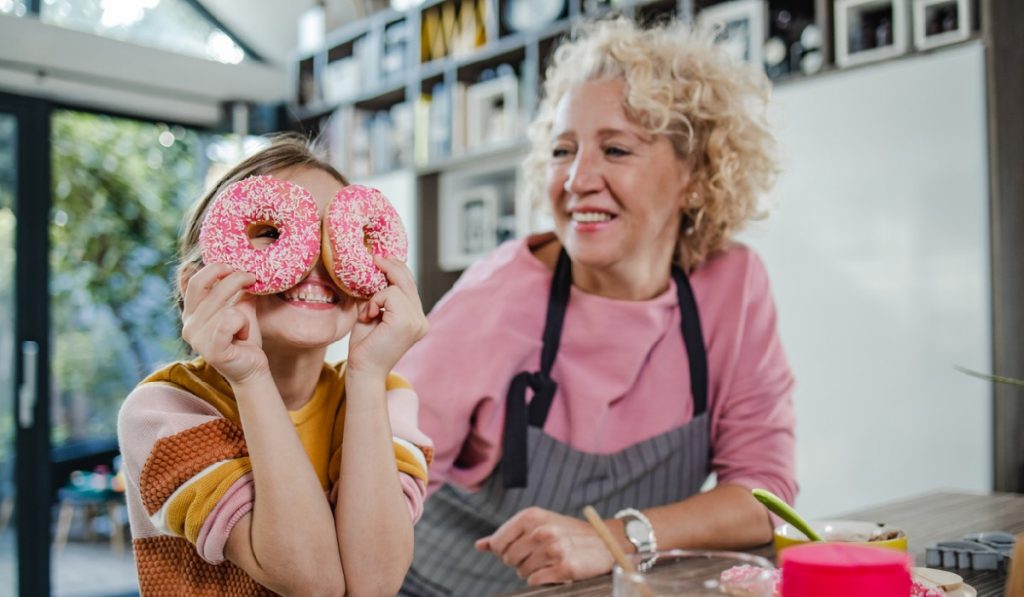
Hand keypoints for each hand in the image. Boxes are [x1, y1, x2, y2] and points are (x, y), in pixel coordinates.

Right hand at [180, 263, 267, 384]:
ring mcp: (197, 338)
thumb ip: (236, 289)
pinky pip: (231, 320)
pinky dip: (244, 324)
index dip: (214, 268)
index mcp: (191, 313)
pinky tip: (243, 336)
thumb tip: (244, 266)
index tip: (233, 266)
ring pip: (227, 307)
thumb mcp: (240, 307)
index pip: (195, 281)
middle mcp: (189, 325)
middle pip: (211, 287)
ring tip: (243, 327)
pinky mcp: (211, 350)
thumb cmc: (244, 338)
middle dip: (236, 278)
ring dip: (244, 313)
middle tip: (252, 278)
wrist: (252, 367)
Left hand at [346, 256, 428, 378]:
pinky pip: (391, 294)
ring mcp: (417, 321)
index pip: (410, 285)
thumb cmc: (365, 346)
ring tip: (368, 312)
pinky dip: (375, 300)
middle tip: (374, 259)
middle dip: (390, 267)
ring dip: (377, 294)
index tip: (380, 260)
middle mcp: (421, 319)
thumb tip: (377, 269)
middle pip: (408, 280)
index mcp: (416, 318)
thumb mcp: (374, 314)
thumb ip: (381, 296)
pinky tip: (370, 316)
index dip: (396, 270)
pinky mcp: (408, 321)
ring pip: (399, 285)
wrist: (363, 372)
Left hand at [475, 507, 614, 585]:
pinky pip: (536, 581)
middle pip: (509, 559)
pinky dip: (543, 579)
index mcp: (531, 516)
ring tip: (550, 562)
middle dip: (521, 562)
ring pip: (523, 573)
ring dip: (534, 572)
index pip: (498, 543)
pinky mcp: (565, 567)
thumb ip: (507, 535)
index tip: (522, 549)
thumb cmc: (567, 533)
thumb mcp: (537, 525)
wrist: (605, 541)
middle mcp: (541, 530)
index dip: (506, 551)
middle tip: (540, 556)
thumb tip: (479, 545)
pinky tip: (556, 570)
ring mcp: (554, 549)